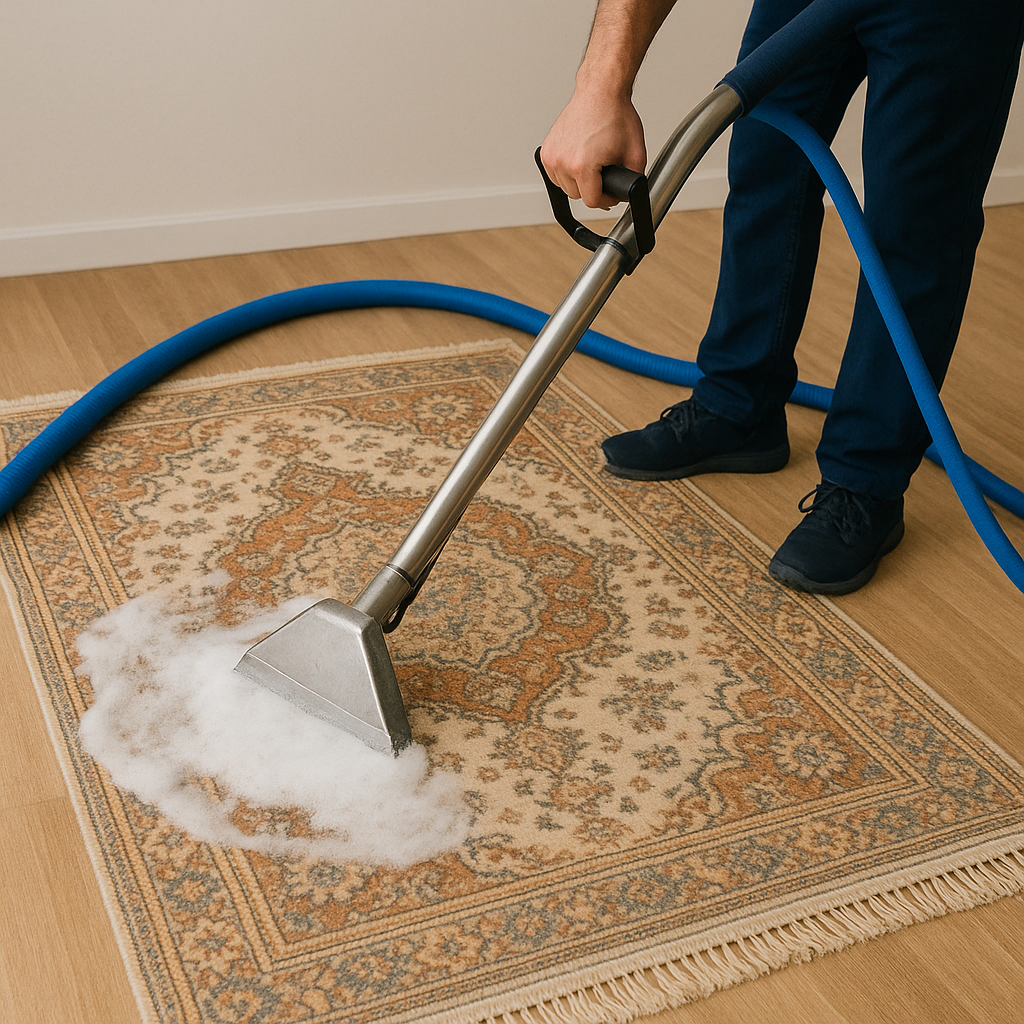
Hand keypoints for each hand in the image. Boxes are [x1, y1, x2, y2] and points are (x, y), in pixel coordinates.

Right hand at [540, 86, 646, 209]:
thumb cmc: (615, 115)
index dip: (607, 200)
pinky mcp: (546, 151)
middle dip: (593, 189)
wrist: (600, 91)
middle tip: (604, 175)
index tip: (612, 193)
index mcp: (582, 165)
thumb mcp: (636, 153)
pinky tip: (578, 162)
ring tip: (592, 167)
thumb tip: (629, 195)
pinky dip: (566, 173)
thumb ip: (634, 181)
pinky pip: (555, 175)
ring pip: (565, 187)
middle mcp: (562, 161)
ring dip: (578, 182)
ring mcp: (551, 156)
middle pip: (578, 196)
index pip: (592, 201)